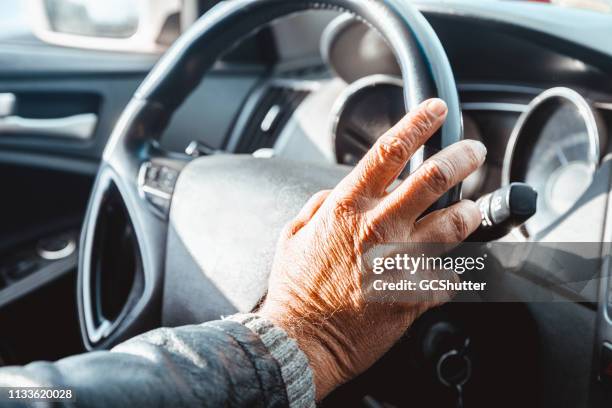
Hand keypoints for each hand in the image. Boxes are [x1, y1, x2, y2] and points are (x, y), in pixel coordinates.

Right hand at [257, 98, 486, 399]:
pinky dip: (450, 268)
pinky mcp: (418, 294)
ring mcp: (403, 261)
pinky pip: (450, 273)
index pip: (389, 151)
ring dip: (469, 210)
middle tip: (473, 151)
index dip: (418, 123)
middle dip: (462, 156)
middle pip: (435, 177)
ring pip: (457, 222)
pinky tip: (442, 268)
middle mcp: (379, 228)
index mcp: (347, 208)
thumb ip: (321, 205)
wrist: (304, 343)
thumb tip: (339, 191)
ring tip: (469, 208)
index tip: (436, 110)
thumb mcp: (294, 234)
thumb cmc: (297, 290)